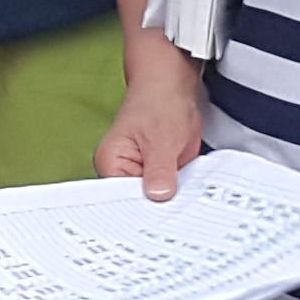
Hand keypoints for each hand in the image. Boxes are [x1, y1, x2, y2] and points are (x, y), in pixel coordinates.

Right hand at [95, 75, 206, 200]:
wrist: (174, 85)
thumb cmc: (159, 101)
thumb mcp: (162, 139)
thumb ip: (159, 170)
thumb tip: (158, 196)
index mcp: (110, 162)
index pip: (120, 199)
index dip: (141, 209)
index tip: (160, 214)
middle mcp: (121, 170)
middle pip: (138, 201)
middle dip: (158, 205)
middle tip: (177, 209)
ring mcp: (141, 173)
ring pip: (156, 198)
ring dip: (172, 198)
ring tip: (184, 197)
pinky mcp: (159, 172)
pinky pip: (169, 190)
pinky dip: (180, 190)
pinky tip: (189, 187)